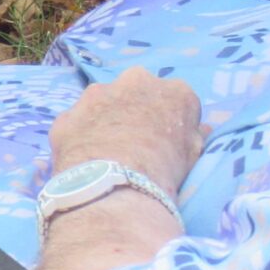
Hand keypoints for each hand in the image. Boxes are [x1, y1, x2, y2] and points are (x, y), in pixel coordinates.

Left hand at [48, 68, 205, 195]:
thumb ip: (194, 134)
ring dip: (103, 120)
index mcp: (175, 90)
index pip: (174, 101)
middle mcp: (135, 80)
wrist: (115, 188)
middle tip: (131, 143)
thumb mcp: (193, 155)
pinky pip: (76, 125)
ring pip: (101, 103)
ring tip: (104, 153)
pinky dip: (79, 137)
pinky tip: (83, 161)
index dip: (167, 122)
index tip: (162, 142)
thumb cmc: (164, 173)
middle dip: (133, 111)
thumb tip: (201, 128)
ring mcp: (96, 94)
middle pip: (136, 93)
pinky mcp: (68, 115)